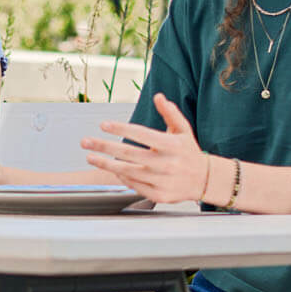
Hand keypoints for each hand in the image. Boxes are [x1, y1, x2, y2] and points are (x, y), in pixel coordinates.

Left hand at [82, 93, 210, 203]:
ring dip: (105, 164)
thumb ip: (170, 113)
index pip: (141, 134)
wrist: (204, 180)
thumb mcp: (184, 130)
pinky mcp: (158, 195)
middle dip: (104, 147)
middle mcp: (166, 164)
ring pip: (127, 171)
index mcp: (172, 145)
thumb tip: (158, 96)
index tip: (103, 125)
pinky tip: (111, 169)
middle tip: (86, 142)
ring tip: (90, 157)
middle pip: (128, 154)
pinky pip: (134, 185)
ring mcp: (162, 181)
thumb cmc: (189, 152)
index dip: (121, 129)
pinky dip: (121, 177)